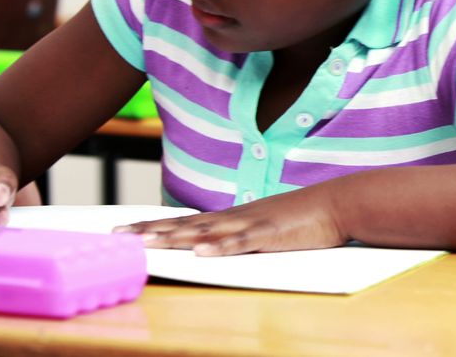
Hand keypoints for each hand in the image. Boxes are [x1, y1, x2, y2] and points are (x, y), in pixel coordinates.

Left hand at [115, 187, 346, 255]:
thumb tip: (217, 245)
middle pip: (186, 224)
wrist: (338, 202)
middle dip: (151, 230)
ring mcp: (253, 225)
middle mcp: (236, 218)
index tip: (126, 229)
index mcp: (234, 217)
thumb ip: (242, 234)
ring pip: (207, 232)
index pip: (186, 220)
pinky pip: (243, 243)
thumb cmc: (305, 216)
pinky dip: (222, 248)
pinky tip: (202, 253)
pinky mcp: (272, 234)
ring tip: (147, 243)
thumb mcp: (266, 225)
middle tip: (118, 235)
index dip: (155, 224)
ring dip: (176, 237)